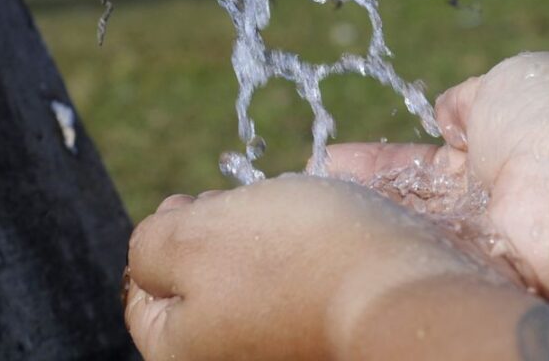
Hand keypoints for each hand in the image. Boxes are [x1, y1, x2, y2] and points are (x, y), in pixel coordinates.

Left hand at [124, 174, 514, 360]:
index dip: (163, 235)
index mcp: (181, 354)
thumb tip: (153, 248)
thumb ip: (149, 244)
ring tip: (294, 217)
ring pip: (255, 285)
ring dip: (267, 244)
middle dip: (218, 236)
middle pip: (201, 290)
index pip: (143, 296)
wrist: (405, 293)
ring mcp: (283, 353)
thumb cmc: (294, 261)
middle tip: (245, 205)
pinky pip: (303, 294)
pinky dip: (308, 262)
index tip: (194, 202)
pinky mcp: (327, 342)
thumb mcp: (192, 236)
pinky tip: (328, 238)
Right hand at [327, 52, 548, 303]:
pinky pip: (416, 257)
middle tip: (308, 187)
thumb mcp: (509, 80)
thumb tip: (448, 110)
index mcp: (503, 142)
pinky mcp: (474, 271)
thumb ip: (470, 98)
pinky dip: (376, 245)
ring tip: (305, 210)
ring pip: (409, 227)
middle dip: (361, 192)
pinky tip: (331, 237)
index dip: (381, 159)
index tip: (333, 158)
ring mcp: (481, 237)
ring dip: (361, 217)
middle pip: (411, 198)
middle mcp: (491, 196)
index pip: (428, 156)